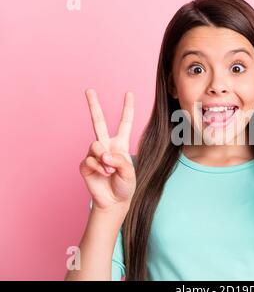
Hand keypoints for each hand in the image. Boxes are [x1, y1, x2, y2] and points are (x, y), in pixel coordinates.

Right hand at [79, 89, 135, 212]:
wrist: (115, 202)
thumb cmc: (126, 186)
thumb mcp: (130, 172)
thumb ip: (119, 160)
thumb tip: (103, 154)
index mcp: (120, 144)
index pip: (125, 123)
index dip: (127, 108)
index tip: (129, 93)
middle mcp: (106, 146)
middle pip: (98, 121)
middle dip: (94, 105)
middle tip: (89, 89)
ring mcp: (95, 154)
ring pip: (95, 145)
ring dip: (103, 158)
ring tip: (109, 170)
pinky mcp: (85, 164)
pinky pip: (89, 160)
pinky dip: (98, 167)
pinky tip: (102, 174)